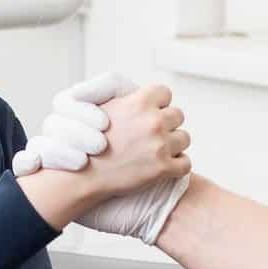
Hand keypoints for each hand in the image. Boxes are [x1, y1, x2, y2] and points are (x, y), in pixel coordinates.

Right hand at [12, 72, 138, 173]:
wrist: (146, 191)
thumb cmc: (142, 148)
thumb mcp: (133, 106)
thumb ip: (109, 86)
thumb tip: (78, 90)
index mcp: (81, 114)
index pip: (65, 103)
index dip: (80, 110)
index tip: (105, 124)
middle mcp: (64, 133)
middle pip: (52, 125)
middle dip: (76, 134)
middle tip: (100, 146)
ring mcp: (53, 157)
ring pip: (38, 144)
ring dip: (57, 152)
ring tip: (82, 163)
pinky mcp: (44, 180)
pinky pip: (23, 165)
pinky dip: (26, 161)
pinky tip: (36, 164)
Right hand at [13, 73, 192, 243]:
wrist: (82, 176)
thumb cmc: (88, 142)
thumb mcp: (103, 107)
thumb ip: (126, 97)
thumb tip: (142, 93)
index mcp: (139, 102)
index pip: (165, 93)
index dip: (157, 104)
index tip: (148, 113)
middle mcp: (152, 121)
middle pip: (178, 115)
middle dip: (167, 124)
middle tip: (150, 136)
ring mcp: (160, 145)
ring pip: (184, 138)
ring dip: (173, 145)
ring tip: (154, 151)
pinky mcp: (163, 169)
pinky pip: (185, 163)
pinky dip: (176, 166)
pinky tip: (160, 167)